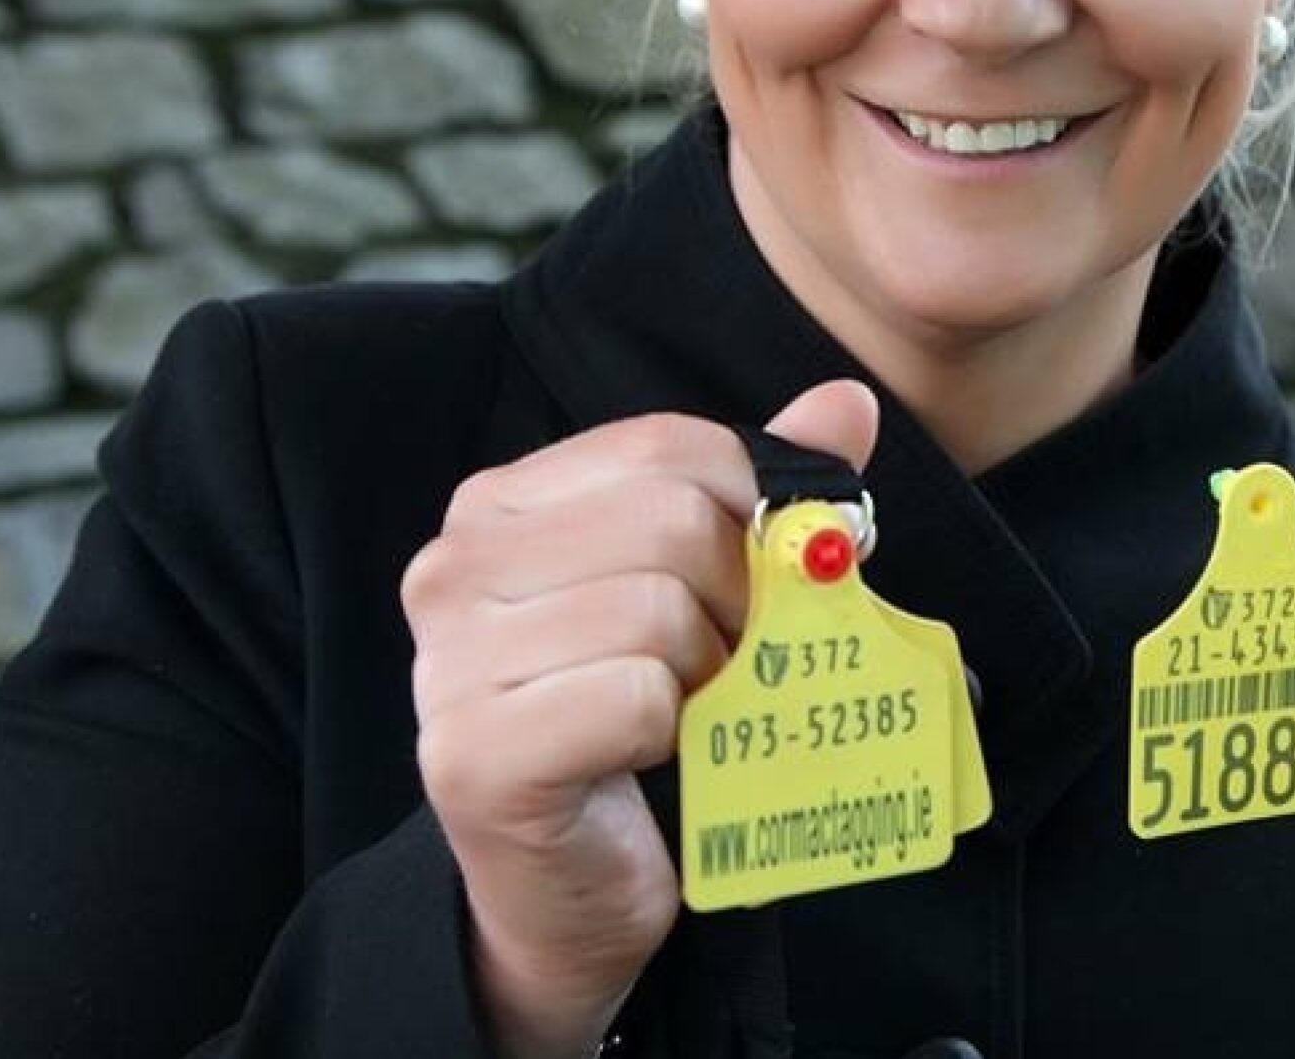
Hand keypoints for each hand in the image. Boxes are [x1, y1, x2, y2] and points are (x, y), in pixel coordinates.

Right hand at [402, 381, 879, 1058]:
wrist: (571, 891)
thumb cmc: (637, 728)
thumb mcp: (707, 591)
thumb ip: (763, 494)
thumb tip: (846, 403)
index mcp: (501, 505)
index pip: (667, 445)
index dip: (756, 502)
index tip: (777, 569)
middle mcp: (454, 569)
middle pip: (673, 522)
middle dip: (744, 595)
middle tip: (739, 658)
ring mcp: (449, 663)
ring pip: (660, 610)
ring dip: (713, 671)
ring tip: (696, 710)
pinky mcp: (475, 754)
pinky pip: (637, 697)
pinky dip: (678, 730)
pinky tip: (654, 756)